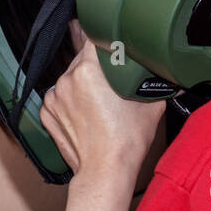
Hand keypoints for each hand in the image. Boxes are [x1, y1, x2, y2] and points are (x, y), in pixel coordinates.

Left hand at [40, 30, 163, 178]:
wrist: (105, 172)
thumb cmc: (126, 141)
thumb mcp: (150, 103)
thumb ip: (153, 78)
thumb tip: (163, 69)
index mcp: (88, 70)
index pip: (93, 38)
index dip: (104, 39)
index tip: (111, 43)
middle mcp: (67, 79)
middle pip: (81, 58)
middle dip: (96, 66)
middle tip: (112, 81)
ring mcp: (53, 96)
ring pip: (70, 77)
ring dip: (82, 83)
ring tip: (100, 101)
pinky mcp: (47, 111)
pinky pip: (59, 96)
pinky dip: (70, 100)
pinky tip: (87, 112)